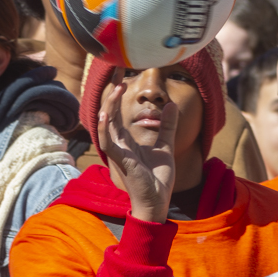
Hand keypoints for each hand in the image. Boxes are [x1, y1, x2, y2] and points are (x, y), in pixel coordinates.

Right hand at [98, 83, 177, 222]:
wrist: (158, 202)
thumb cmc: (157, 179)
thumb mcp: (166, 146)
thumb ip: (167, 126)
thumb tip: (172, 105)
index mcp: (126, 142)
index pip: (117, 114)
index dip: (117, 96)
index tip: (122, 78)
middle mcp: (119, 145)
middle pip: (109, 115)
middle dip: (112, 94)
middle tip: (117, 73)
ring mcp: (118, 154)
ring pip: (106, 126)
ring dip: (109, 106)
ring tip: (116, 88)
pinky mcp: (122, 162)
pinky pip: (108, 143)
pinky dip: (105, 129)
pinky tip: (106, 115)